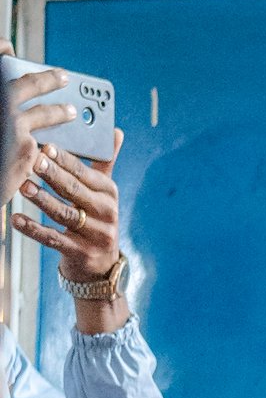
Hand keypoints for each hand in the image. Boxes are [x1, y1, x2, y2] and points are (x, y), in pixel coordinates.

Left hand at [6, 86, 126, 331]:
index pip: (85, 172)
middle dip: (52, 175)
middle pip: (74, 190)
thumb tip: (116, 131)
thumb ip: (105, 162)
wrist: (101, 266)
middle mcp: (106, 213)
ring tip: (23, 187)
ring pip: (64, 214)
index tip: (46, 145)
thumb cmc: (95, 219)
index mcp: (108, 193)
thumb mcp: (103, 192)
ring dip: (42, 200)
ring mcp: (95, 235)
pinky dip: (34, 229)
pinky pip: (54, 239)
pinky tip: (16, 219)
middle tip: (32, 161)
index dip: (65, 160)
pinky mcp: (80, 253)